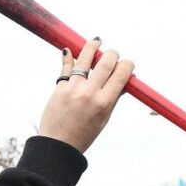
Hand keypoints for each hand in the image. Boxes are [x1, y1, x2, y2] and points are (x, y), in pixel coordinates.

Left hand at [38, 38, 133, 153]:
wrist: (58, 145)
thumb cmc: (84, 133)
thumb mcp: (104, 118)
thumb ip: (113, 98)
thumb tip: (123, 80)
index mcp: (104, 103)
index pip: (121, 74)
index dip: (127, 65)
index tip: (127, 64)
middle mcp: (90, 93)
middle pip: (107, 62)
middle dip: (113, 54)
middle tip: (113, 54)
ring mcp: (73, 88)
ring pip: (86, 58)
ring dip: (93, 46)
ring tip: (96, 41)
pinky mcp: (60, 87)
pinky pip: (66, 67)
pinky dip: (68, 57)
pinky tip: (69, 51)